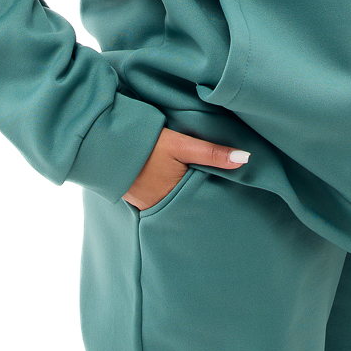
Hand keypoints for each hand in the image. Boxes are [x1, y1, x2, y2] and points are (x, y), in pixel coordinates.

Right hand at [122, 127, 250, 210]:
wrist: (105, 143)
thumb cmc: (145, 145)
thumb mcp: (181, 145)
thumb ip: (211, 152)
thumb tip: (246, 159)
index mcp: (174, 198)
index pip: (202, 204)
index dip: (217, 200)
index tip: (236, 200)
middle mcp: (160, 207)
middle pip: (189, 206)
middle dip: (202, 202)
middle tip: (224, 200)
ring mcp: (147, 204)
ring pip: (175, 203)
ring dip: (185, 196)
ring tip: (202, 191)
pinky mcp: (137, 197)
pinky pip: (160, 199)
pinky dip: (169, 193)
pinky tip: (175, 184)